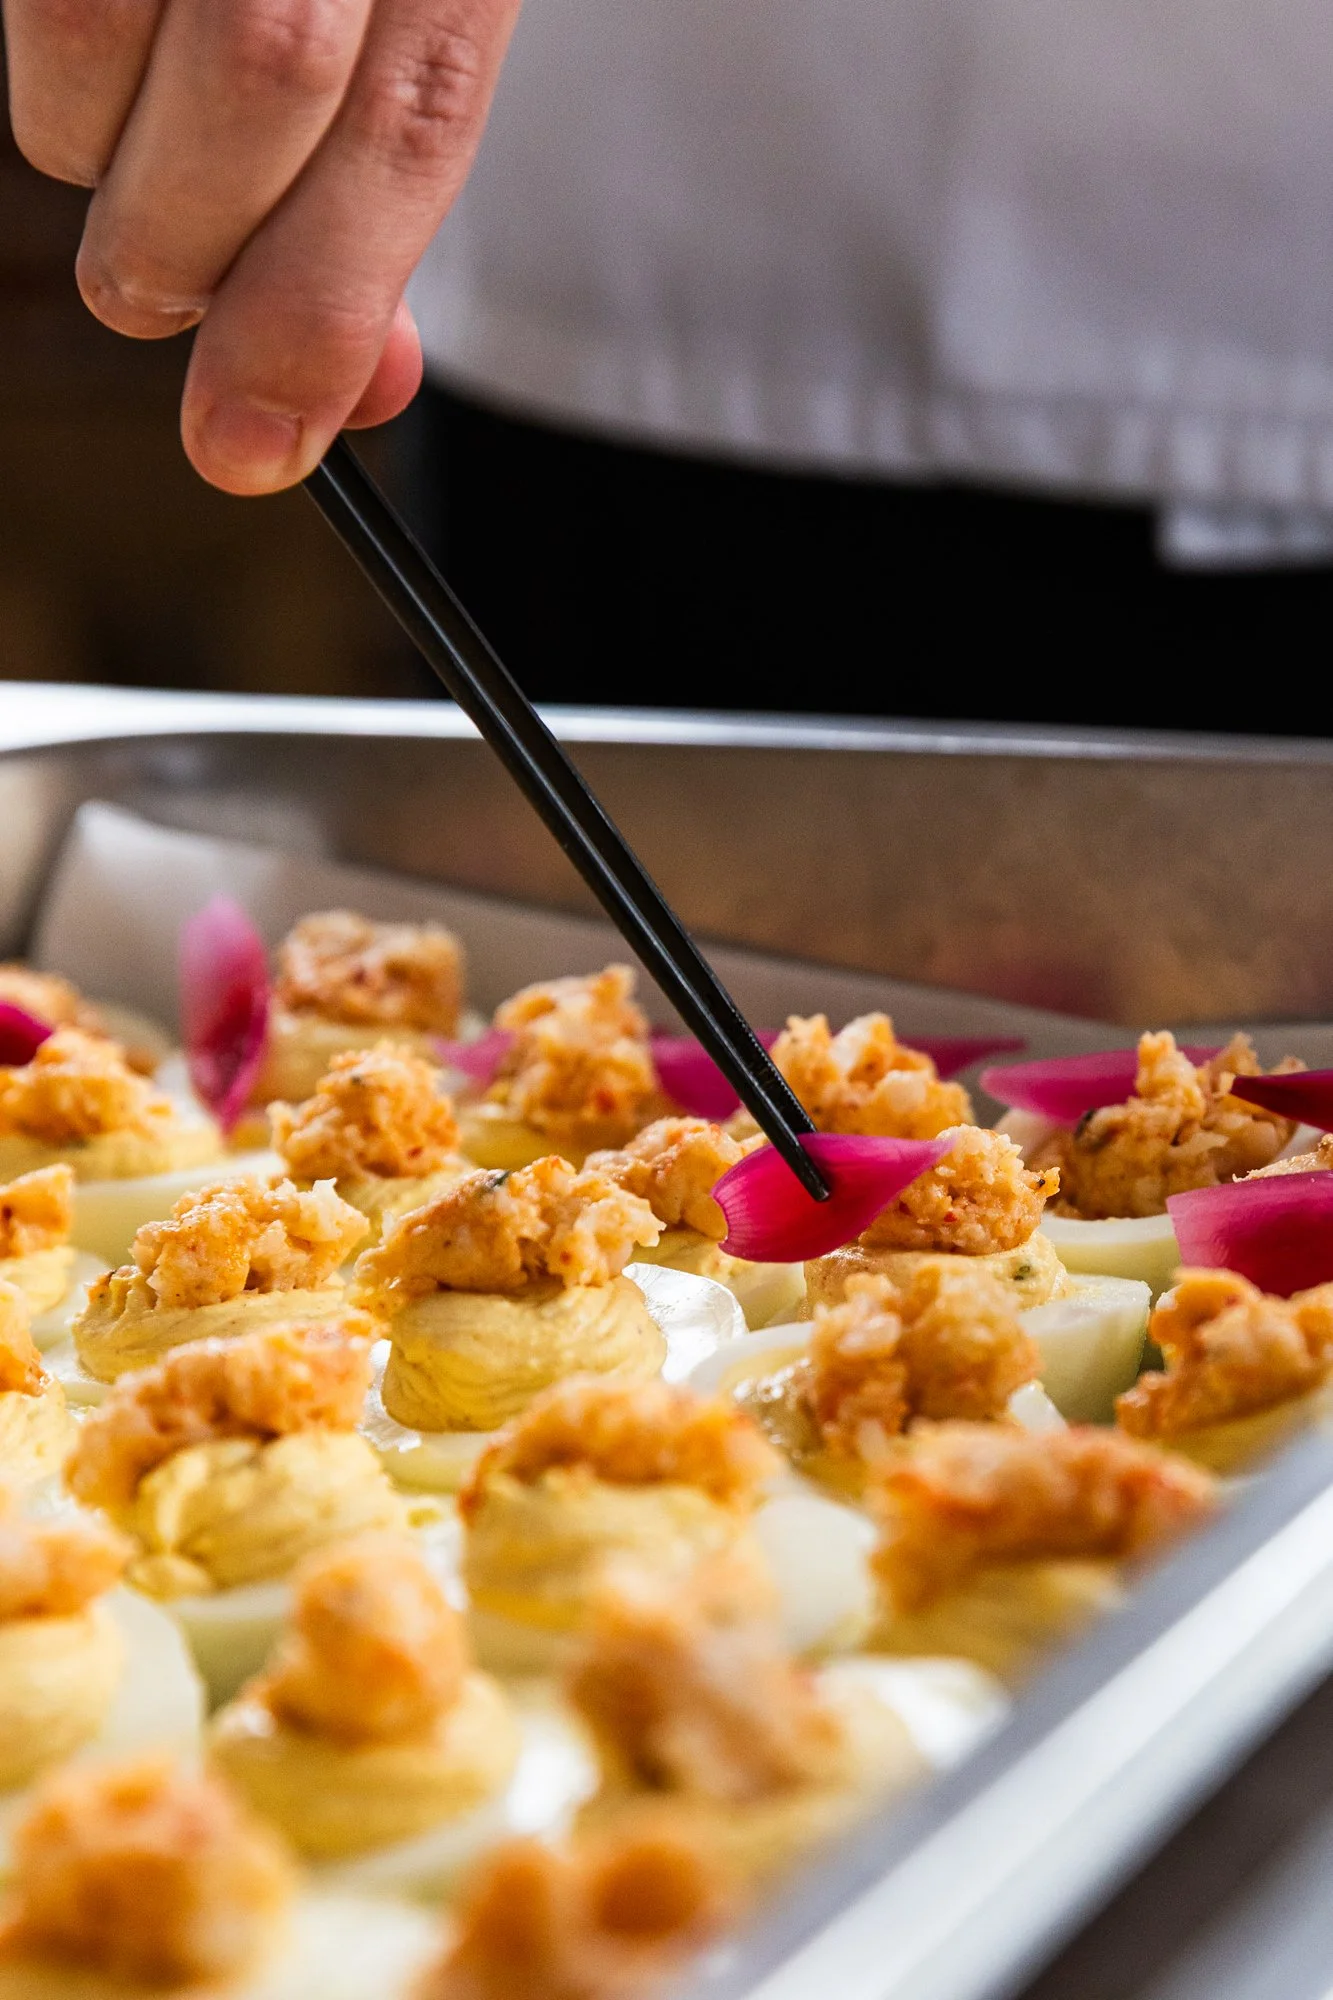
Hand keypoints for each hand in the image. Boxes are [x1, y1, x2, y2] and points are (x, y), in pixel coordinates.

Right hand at [4, 0, 520, 491]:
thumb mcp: (422, 12)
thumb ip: (383, 182)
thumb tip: (341, 393)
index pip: (411, 118)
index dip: (325, 304)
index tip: (254, 442)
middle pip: (260, 76)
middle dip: (194, 250)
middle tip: (169, 289)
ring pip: (95, 36)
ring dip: (98, 156)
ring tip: (140, 137)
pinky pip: (24, 5)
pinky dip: (57, 78)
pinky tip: (108, 49)